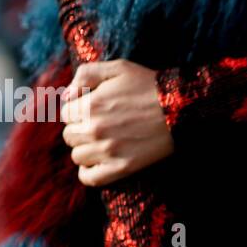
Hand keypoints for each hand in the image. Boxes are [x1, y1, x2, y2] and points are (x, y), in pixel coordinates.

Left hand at [61, 59, 173, 186]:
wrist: (180, 110)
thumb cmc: (149, 86)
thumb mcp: (119, 68)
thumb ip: (86, 74)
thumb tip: (66, 95)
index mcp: (91, 105)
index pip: (65, 113)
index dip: (77, 111)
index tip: (93, 111)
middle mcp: (95, 129)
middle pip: (69, 136)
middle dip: (80, 130)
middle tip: (100, 126)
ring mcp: (108, 151)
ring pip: (78, 156)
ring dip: (86, 150)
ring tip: (103, 143)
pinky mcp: (122, 167)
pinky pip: (90, 178)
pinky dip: (89, 172)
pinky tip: (98, 163)